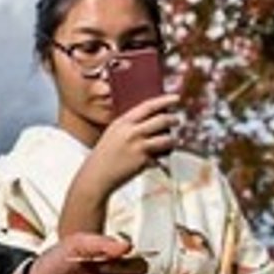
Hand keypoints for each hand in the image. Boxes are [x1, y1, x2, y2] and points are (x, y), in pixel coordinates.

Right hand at [69, 95, 183, 209]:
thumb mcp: (114, 133)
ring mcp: (138, 147)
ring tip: (175, 141)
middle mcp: (131, 132)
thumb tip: (151, 120)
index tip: (175, 98)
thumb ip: (130, 125)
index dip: (164, 100)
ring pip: (166, 139)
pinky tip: (161, 159)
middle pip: (161, 120)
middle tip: (177, 120)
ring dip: (174, 140)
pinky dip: (163, 158)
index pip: (148, 106)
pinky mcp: (143, 162)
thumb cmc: (105, 155)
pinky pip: (161, 157)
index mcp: (123, 122)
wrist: (96, 175)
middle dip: (173, 119)